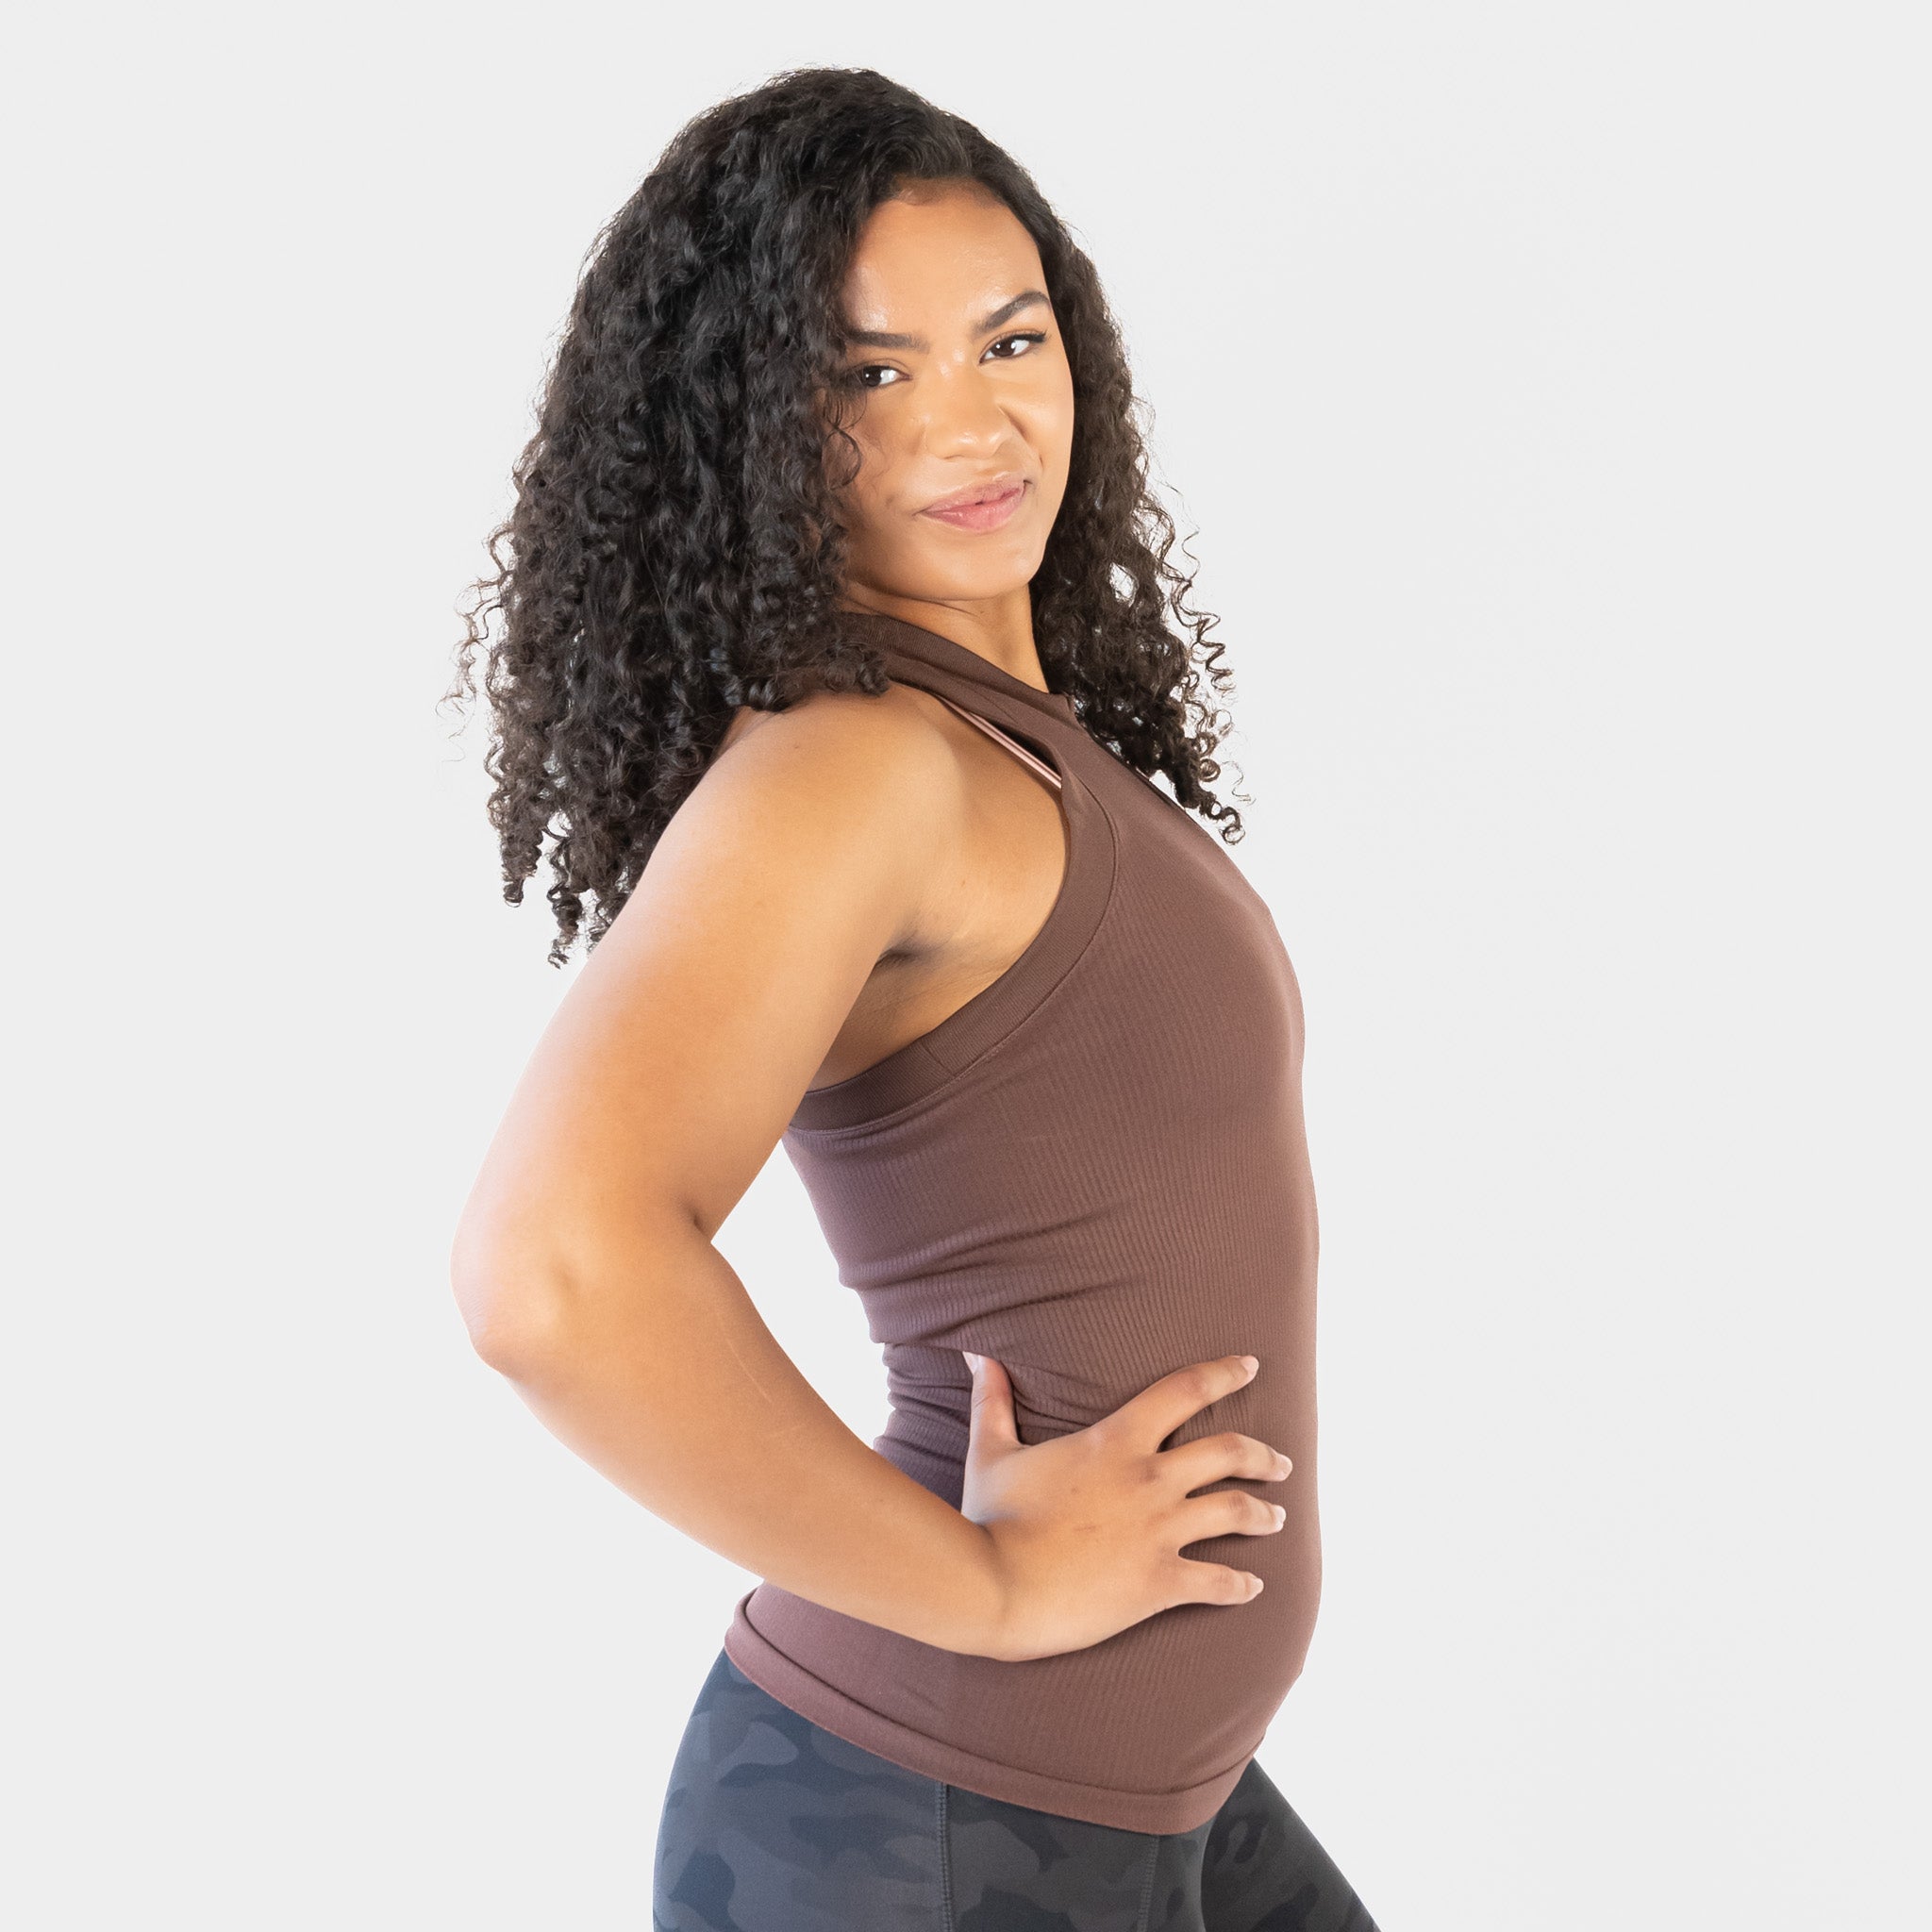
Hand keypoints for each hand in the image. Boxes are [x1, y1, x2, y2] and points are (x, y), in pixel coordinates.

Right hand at [959, 1351, 1290, 1662]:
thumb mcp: (992, 1454)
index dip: (1223, 1372)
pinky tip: (1254, 1586)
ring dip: (1264, 1513)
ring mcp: (1160, 1533)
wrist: (998, 1589)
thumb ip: (993, 1401)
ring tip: (1279, 1516)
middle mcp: (1150, 1480)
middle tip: (1281, 1461)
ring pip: (1235, 1512)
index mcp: (1117, 1440)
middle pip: (1229, 1451)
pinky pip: (1219, 1582)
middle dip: (1263, 1455)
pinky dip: (1242, 1584)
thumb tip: (977, 1356)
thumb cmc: (993, 1520)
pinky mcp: (1160, 1584)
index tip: (1251, 1365)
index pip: (1185, 1390)